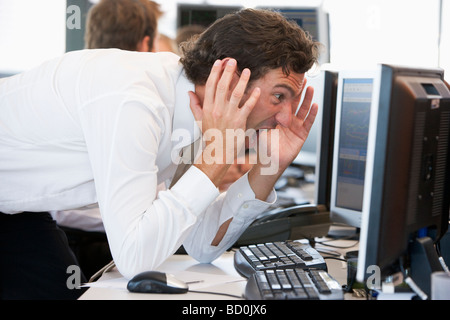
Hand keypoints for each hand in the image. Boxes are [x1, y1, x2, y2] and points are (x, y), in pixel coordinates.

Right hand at [189, 59, 260, 164]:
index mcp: (208, 108)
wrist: (218, 152)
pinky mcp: (239, 121)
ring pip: (236, 94)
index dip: (214, 73)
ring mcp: (229, 115)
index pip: (210, 86)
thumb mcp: (199, 120)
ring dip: (242, 81)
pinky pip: (248, 106)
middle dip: (228, 72)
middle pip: (222, 86)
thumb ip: (194, 105)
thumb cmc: (210, 136)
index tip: (218, 62)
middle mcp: (218, 109)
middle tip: (233, 61)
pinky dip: (253, 97)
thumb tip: (189, 92)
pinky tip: (257, 89)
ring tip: (247, 71)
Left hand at [248, 84, 317, 199]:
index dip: (287, 91)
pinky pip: (309, 122)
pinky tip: (316, 105)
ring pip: (304, 110)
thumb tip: (254, 103)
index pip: (284, 101)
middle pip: (296, 103)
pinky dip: (313, 114)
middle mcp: (288, 120)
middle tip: (303, 79)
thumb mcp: (260, 128)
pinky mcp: (302, 134)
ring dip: (308, 99)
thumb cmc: (263, 147)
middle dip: (300, 91)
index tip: (289, 81)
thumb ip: (262, 117)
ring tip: (311, 88)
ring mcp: (296, 127)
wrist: (270, 162)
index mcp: (278, 118)